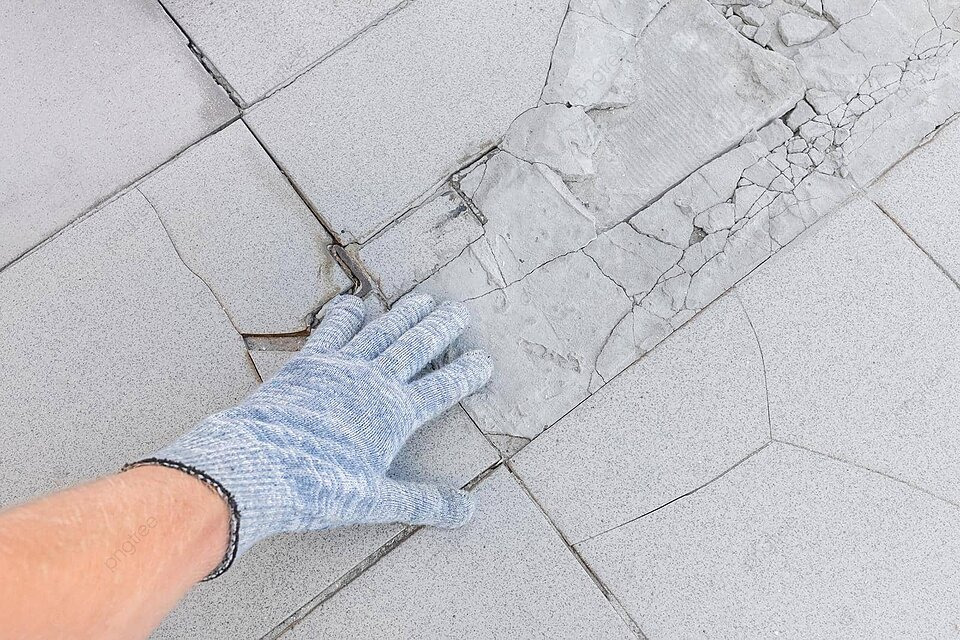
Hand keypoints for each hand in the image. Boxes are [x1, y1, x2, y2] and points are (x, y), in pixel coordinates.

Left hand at [128, 294, 491, 577]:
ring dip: (405, 314)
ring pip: (382, 332)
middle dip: (441, 329)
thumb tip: (469, 510)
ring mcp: (340, 368)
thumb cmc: (318, 485)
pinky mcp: (308, 363)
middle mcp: (373, 382)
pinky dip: (346, 315)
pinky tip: (354, 303)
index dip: (466, 374)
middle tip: (461, 310)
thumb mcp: (376, 499)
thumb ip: (424, 500)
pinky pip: (333, 331)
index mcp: (394, 414)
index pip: (441, 389)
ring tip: (423, 299)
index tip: (484, 360)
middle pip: (416, 348)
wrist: (259, 466)